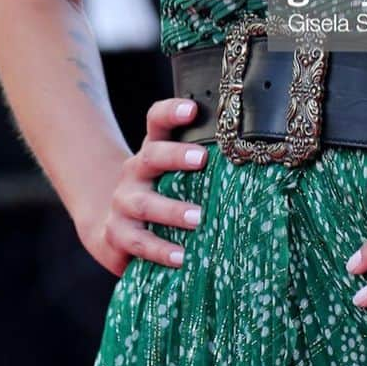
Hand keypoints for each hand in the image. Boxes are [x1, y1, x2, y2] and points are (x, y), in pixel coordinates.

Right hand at [78, 97, 208, 277]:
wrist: (114, 228)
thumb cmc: (160, 195)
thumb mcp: (174, 175)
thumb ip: (200, 165)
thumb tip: (252, 161)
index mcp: (152, 151)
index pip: (157, 121)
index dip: (171, 112)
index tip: (192, 108)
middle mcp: (135, 171)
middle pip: (151, 156)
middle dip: (176, 156)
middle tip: (202, 158)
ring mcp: (122, 203)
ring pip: (144, 203)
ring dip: (172, 210)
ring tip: (199, 218)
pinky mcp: (117, 234)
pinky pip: (138, 242)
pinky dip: (160, 250)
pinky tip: (181, 257)